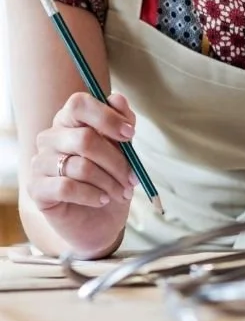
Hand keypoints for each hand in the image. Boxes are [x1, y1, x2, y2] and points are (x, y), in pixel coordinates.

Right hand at [27, 92, 137, 250]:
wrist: (98, 221)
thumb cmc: (109, 180)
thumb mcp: (123, 150)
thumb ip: (121, 124)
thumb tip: (117, 99)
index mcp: (69, 121)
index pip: (79, 104)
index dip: (107, 117)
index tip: (130, 135)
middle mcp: (50, 138)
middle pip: (85, 139)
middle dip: (116, 161)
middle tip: (132, 178)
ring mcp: (40, 163)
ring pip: (80, 166)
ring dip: (109, 182)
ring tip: (121, 193)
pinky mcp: (37, 188)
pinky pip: (67, 187)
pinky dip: (92, 195)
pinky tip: (102, 200)